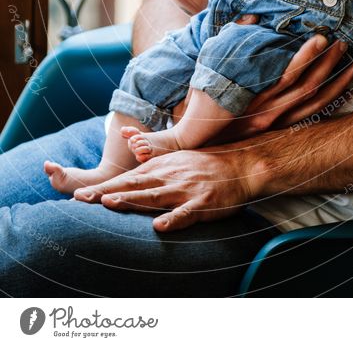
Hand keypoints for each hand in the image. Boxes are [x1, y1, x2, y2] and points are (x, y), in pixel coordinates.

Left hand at [73, 147, 253, 232]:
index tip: (77, 197)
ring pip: (154, 196)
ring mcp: (184, 189)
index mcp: (159, 169)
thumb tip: (125, 176)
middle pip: (132, 185)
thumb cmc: (202, 167)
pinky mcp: (203, 203)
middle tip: (80, 200)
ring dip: (130, 199)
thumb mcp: (173, 162)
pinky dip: (173, 219)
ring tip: (109, 204)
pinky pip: (186, 213)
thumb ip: (150, 169)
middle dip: (105, 193)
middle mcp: (168, 177)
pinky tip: (159, 227)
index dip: (102, 188)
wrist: (238, 165)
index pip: (125, 179)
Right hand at [210, 30, 352, 140]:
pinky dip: (331, 102)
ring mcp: (276, 124)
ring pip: (316, 104)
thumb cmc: (200, 102)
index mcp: (254, 97)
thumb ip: (231, 42)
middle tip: (343, 43)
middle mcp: (270, 113)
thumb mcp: (209, 68)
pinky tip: (346, 91)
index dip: (307, 57)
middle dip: (328, 64)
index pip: (287, 76)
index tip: (321, 37)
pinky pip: (313, 117)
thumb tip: (252, 17)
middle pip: (308, 88)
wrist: (194, 142)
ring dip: (338, 84)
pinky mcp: (279, 130)